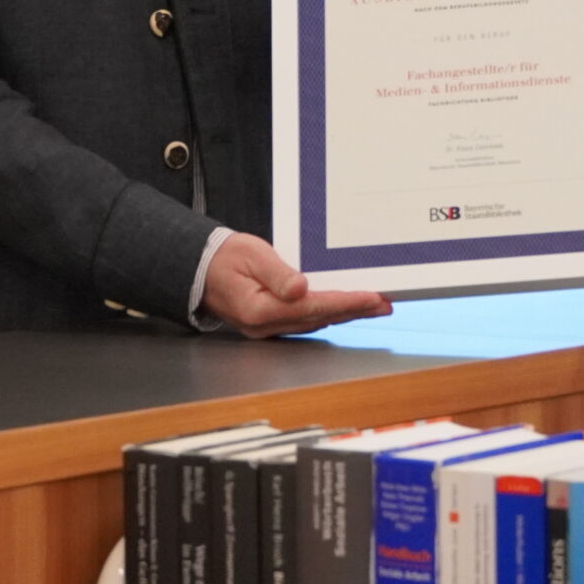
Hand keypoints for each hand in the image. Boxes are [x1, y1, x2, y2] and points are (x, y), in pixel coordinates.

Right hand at [201, 233, 391, 338]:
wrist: (199, 268)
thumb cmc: (222, 258)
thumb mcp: (251, 255)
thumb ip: (277, 273)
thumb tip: (301, 288)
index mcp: (259, 309)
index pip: (312, 307)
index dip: (345, 303)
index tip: (371, 298)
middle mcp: (265, 325)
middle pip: (319, 318)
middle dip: (355, 311)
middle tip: (384, 304)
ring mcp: (267, 328)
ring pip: (315, 322)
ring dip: (346, 314)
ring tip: (373, 306)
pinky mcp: (270, 323)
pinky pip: (306, 321)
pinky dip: (329, 314)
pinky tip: (344, 309)